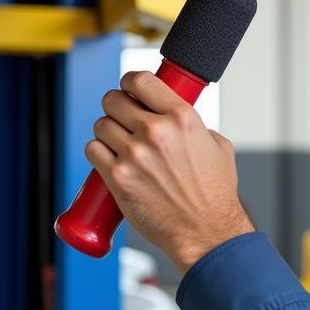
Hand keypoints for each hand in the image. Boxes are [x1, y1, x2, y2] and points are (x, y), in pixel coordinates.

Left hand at [85, 70, 253, 273]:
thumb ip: (195, 126)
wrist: (205, 230)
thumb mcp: (217, 145)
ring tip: (116, 140)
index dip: (129, 81)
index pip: (141, 80)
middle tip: (120, 115)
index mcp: (182, 117)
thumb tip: (176, 118)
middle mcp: (156, 132)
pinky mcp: (118, 178)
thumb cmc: (214, 193)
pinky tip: (108, 157)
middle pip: (114, 100)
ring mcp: (134, 155)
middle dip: (115, 105)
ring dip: (106, 130)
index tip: (129, 88)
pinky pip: (93, 151)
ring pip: (101, 125)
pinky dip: (97, 152)